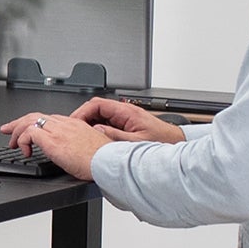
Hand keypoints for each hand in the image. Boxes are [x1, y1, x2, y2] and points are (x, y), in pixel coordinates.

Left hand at [0, 106, 111, 179]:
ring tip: (12, 142)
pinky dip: (23, 141)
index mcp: (74, 125)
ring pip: (29, 121)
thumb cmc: (104, 159)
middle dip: (18, 123)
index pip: (48, 119)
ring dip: (17, 131)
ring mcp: (58, 131)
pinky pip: (29, 133)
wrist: (109, 162)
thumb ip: (78, 145)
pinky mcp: (53, 141)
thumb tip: (71, 153)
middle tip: (7, 130)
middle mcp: (65, 124)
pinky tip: (24, 152)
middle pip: (35, 116)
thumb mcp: (90, 147)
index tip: (27, 130)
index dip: (34, 123)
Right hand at [70, 96, 185, 144]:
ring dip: (90, 125)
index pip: (96, 104)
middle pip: (96, 109)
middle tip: (73, 131)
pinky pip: (107, 123)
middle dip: (82, 119)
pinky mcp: (127, 124)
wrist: (176, 143)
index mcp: (126, 111)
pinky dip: (98, 130)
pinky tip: (95, 140)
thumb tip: (95, 132)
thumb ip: (114, 136)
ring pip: (100, 116)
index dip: (81, 112)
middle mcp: (125, 112)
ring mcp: (125, 117)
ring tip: (81, 137)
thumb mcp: (135, 142)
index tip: (73, 122)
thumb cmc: (162, 141)